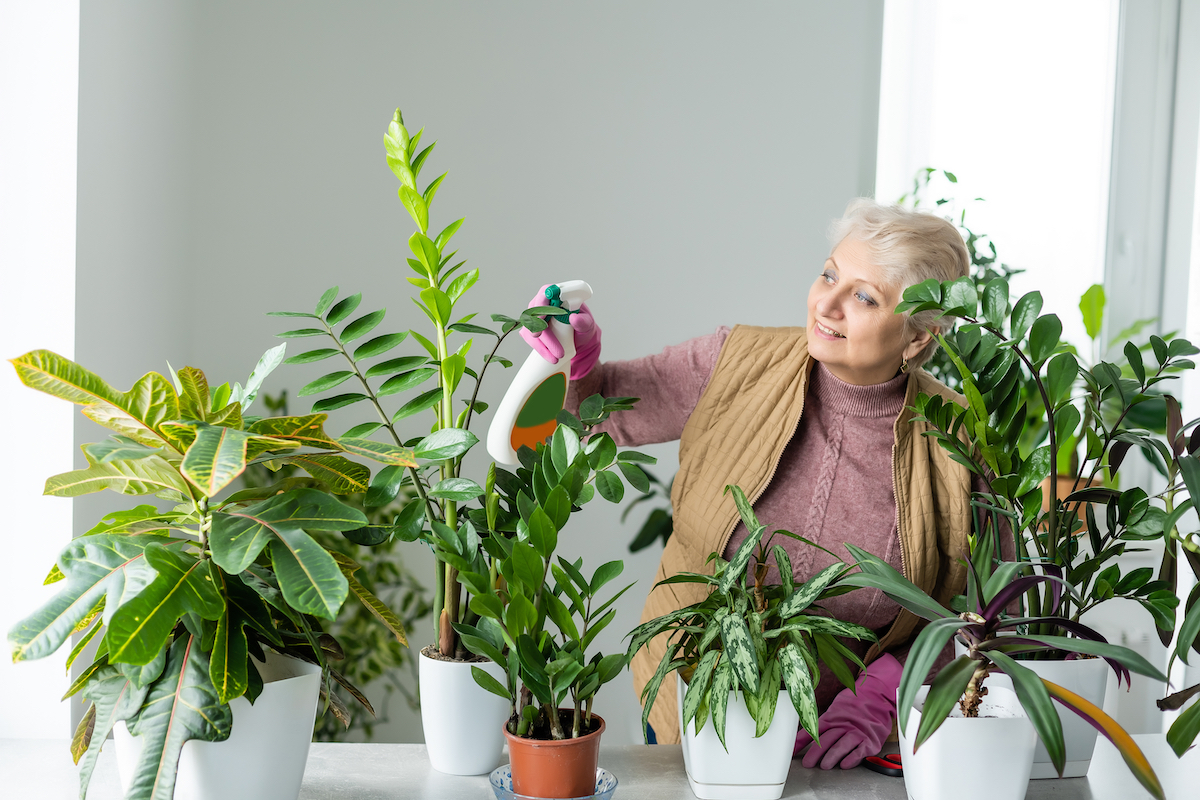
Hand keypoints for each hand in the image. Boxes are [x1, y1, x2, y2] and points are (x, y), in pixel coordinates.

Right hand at [519, 285, 601, 378]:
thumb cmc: (582, 325)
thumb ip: (583, 321)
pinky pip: (531, 339)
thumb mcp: (587, 324)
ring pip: (530, 328)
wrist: (578, 337)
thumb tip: (574, 318)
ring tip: (557, 356)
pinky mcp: (532, 330)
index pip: (545, 292)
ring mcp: (535, 317)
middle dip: (540, 330)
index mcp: (556, 296)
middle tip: (552, 344)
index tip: (543, 318)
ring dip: (542, 344)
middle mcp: (542, 304)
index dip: (541, 303)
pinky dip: (540, 349)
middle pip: (534, 313)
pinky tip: (550, 357)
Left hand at [793, 653, 900, 769]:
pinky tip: (845, 764)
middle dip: (815, 753)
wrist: (877, 695)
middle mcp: (843, 725)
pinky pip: (860, 750)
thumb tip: (803, 734)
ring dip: (832, 756)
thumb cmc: (854, 705)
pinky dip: (852, 758)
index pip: (813, 730)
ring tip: (824, 765)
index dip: (802, 741)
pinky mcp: (870, 740)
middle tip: (807, 763)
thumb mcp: (835, 711)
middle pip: (827, 739)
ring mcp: (857, 732)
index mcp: (832, 718)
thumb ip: (822, 724)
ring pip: (842, 745)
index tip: (792, 751)